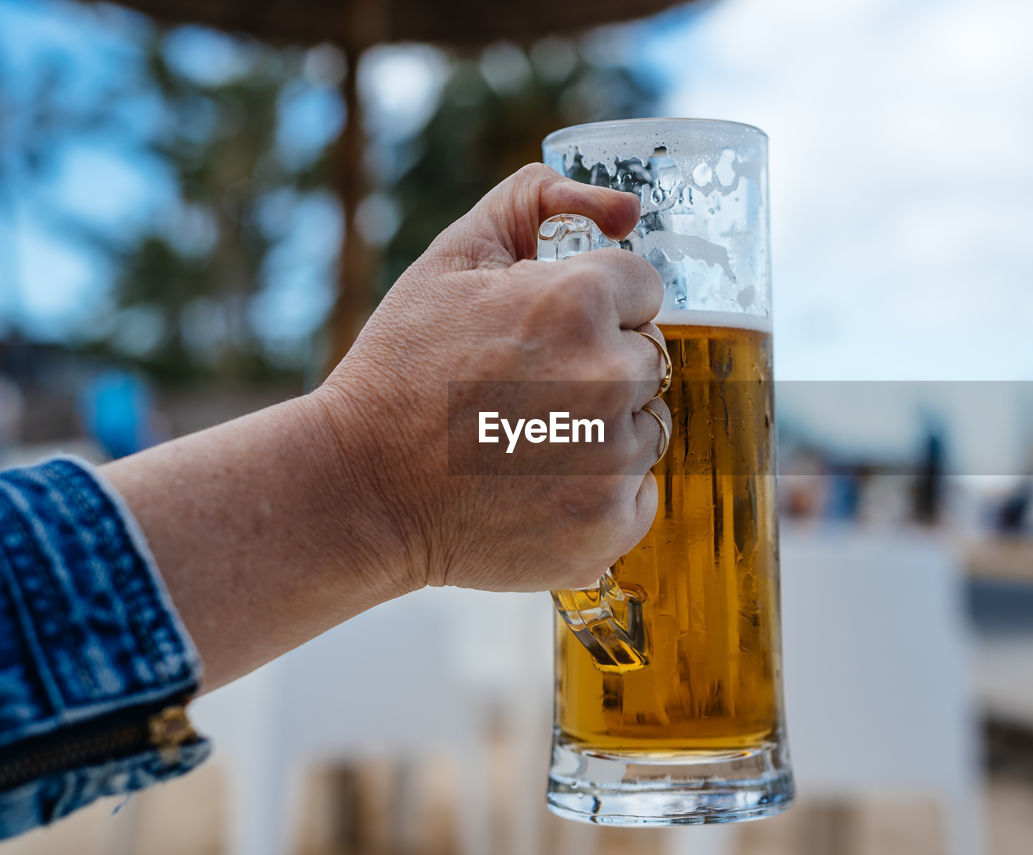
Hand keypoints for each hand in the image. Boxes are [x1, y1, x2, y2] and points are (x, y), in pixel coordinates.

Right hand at [315, 164, 671, 593]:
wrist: (363, 490)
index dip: (593, 305)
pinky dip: (602, 491)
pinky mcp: (610, 525)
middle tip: (527, 391)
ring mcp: (614, 458)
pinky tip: (542, 487)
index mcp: (578, 301)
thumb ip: (536, 201)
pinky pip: (641, 490)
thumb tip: (626, 208)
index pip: (642, 286)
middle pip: (650, 356)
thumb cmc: (404, 368)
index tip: (544, 332)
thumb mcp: (454, 257)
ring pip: (647, 424)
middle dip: (602, 364)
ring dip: (605, 429)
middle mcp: (610, 377)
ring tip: (528, 442)